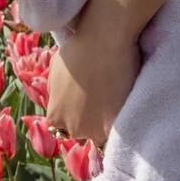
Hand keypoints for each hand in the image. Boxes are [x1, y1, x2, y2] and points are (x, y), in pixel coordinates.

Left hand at [44, 0, 142, 150]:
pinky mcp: (114, 128)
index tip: (86, 106)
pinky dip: (120, 123)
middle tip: (101, 103)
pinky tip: (124, 107)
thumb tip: (56, 98)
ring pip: (100, 137)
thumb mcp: (55, 70)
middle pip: (81, 134)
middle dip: (89, 122)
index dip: (75, 116)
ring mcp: (94, 131)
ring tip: (115, 106)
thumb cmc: (77, 49)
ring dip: (105, 125)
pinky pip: (117, 133)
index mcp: (55, 116)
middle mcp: (72, 128)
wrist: (102, 42)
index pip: (63, 128)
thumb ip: (55, 91)